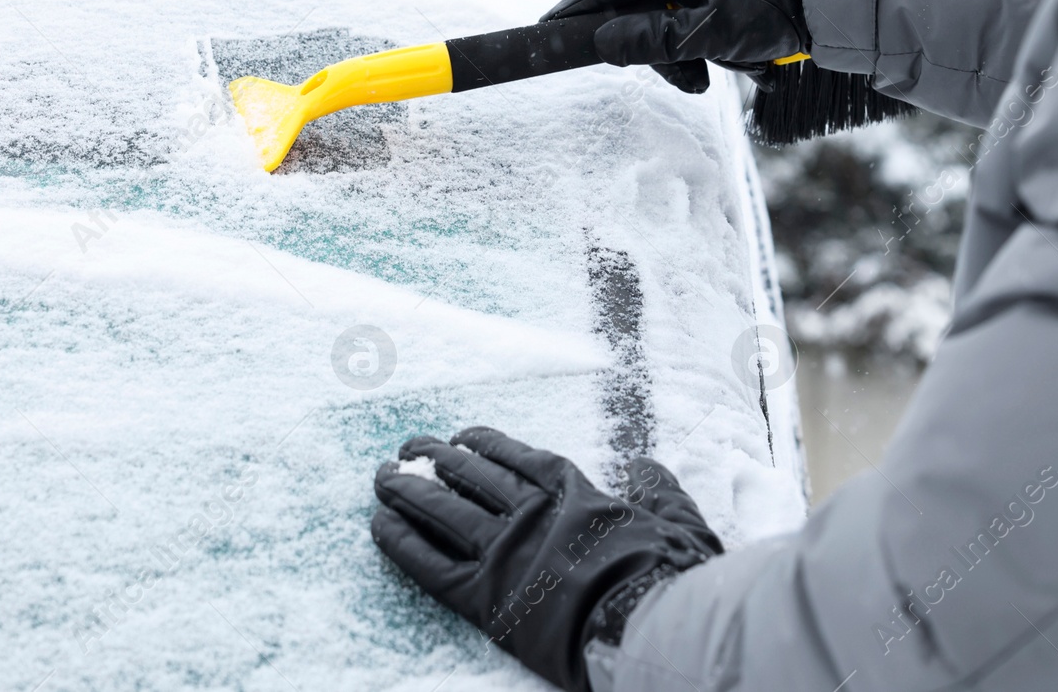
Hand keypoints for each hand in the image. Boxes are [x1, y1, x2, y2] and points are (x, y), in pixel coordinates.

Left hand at [371, 427, 721, 691]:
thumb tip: (647, 466)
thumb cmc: (668, 576)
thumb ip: (659, 491)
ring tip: (383, 475)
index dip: (487, 445)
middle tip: (410, 447)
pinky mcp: (483, 596)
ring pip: (443, 512)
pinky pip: (429, 563)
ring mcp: (503, 552)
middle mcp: (531, 513)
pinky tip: (378, 525)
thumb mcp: (678, 521)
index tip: (464, 436)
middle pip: (470, 477)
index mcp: (573, 492)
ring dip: (408, 490)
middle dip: (436, 459)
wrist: (645, 622)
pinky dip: (401, 542)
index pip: (519, 459)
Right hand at [542, 0, 814, 93]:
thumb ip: (654, 40)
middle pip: (645, 14)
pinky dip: (717, 54)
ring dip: (692, 60)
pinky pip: (706, 32)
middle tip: (687, 81)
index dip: (578, 7)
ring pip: (677, 29)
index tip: (549, 28)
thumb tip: (603, 41)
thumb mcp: (711, 30)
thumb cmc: (777, 4)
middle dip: (660, 54)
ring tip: (721, 76)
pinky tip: (746, 65)